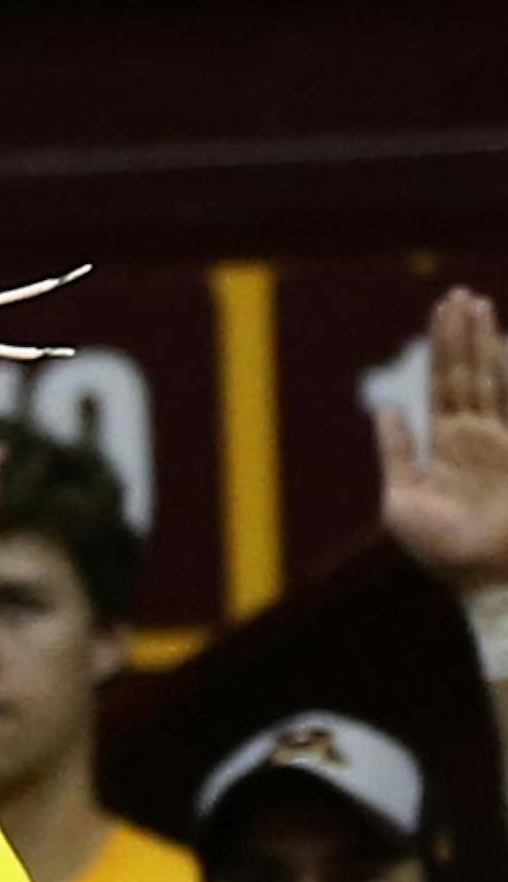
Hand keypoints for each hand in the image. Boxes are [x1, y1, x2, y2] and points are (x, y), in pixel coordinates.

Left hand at [376, 288, 507, 598]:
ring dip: (482, 342)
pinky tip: (502, 345)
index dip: (441, 348)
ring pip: (488, 379)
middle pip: (465, 373)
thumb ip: (396, 452)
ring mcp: (499, 444)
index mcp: (446, 446)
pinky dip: (507, 373)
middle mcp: (474, 438)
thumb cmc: (444, 554)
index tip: (442, 310)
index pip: (441, 384)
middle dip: (462, 335)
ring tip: (477, 303)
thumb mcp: (402, 502)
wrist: (488, 587)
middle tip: (460, 294)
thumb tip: (385, 407)